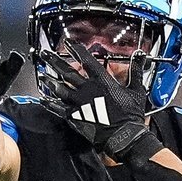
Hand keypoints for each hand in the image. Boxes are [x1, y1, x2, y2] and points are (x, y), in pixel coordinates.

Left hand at [51, 40, 156, 157]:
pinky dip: (50, 103)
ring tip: (41, 75)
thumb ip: (136, 71)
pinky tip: (43, 99)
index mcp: (102, 81)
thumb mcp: (136, 90)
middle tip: (44, 54)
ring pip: (60, 89)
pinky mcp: (75, 117)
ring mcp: (79, 104)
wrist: (124, 137)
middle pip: (67, 72)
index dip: (76, 50)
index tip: (68, 43)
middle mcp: (87, 90)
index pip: (86, 60)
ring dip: (49, 81)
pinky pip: (59, 108)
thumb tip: (140, 55)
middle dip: (54, 61)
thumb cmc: (131, 116)